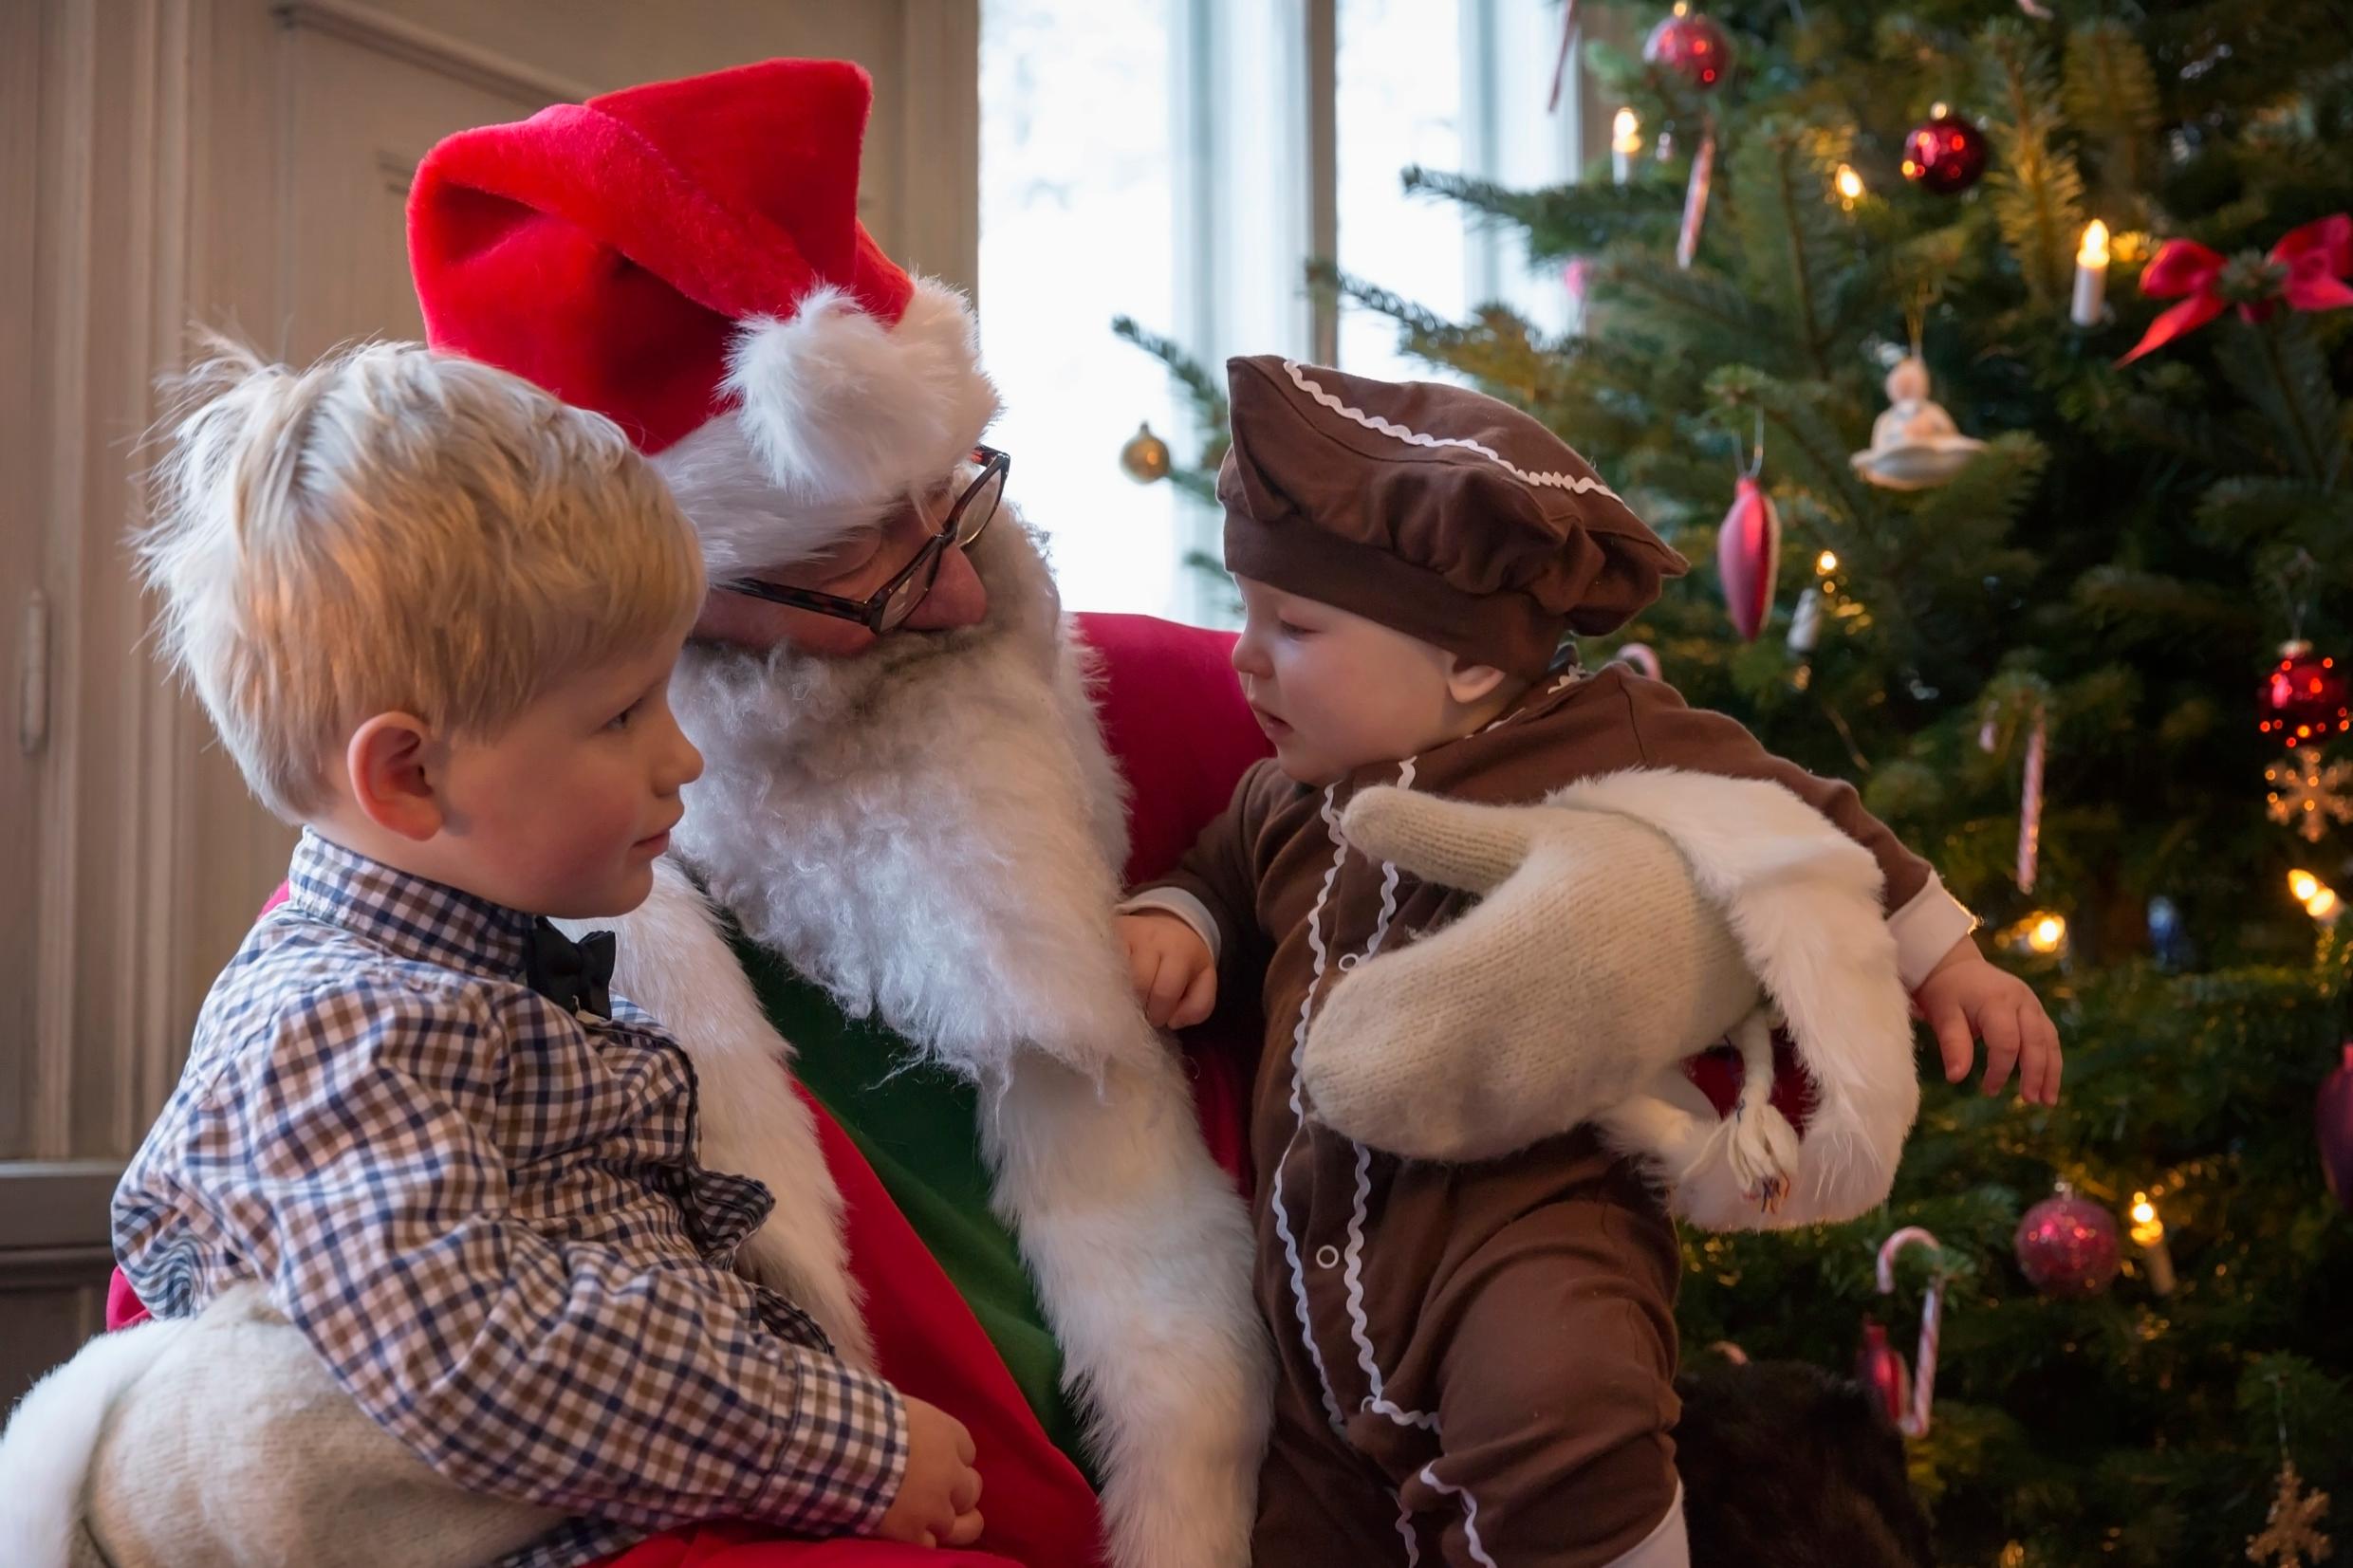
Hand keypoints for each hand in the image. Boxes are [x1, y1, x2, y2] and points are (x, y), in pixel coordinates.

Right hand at [874, 1396, 983, 1547]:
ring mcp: (934, 1507)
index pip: (967, 1450)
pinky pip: (930, 1546)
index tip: (939, 1460)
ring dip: (949, 1522)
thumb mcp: (893, 1404)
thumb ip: (909, 1422)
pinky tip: (912, 1535)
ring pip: (960, 1524)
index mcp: (945, 1433)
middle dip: (959, 1492)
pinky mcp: (912, 1533)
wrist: (842, 1447)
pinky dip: (922, 1541)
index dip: (954, 1458)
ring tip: (941, 1523)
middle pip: (971, 1489)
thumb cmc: (862, 1415)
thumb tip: (901, 1421)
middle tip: (941, 1493)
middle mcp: (949, 1472)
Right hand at [1116, 910, 1217, 1028]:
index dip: (1160, 1014)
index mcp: (1179, 950)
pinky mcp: (1106, 935)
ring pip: (1116, 975)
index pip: (1165, 991)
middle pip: (1138, 984)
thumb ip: (1199, 1008)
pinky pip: (1100, 964)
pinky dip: (1105, 981)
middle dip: (1140, 1006)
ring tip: (1129, 999)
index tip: (1158, 1019)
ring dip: (1121, 996)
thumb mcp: (1203, 982)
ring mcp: (1125, 934)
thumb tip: (1173, 1022)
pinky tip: (1113, 987)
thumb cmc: (1184, 961)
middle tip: (1142, 1011)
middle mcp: (1151, 938)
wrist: (1168, 925)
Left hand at [1913, 938, 2061, 1104]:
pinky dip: (2051, 1059)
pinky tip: (2048, 1082)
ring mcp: (2032, 1004)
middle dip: (2035, 1074)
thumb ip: (1953, 1045)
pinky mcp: (2036, 1009)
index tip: (1988, 1090)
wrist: (1955, 965)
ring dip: (2051, 1071)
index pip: (2006, 1043)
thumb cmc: (1946, 991)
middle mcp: (2021, 1001)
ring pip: (2049, 1040)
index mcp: (1997, 1001)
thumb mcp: (1943, 1015)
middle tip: (2030, 1101)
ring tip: (2048, 1100)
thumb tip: (1956, 1078)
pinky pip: (2049, 1036)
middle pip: (2035, 1042)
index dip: (2000, 1070)